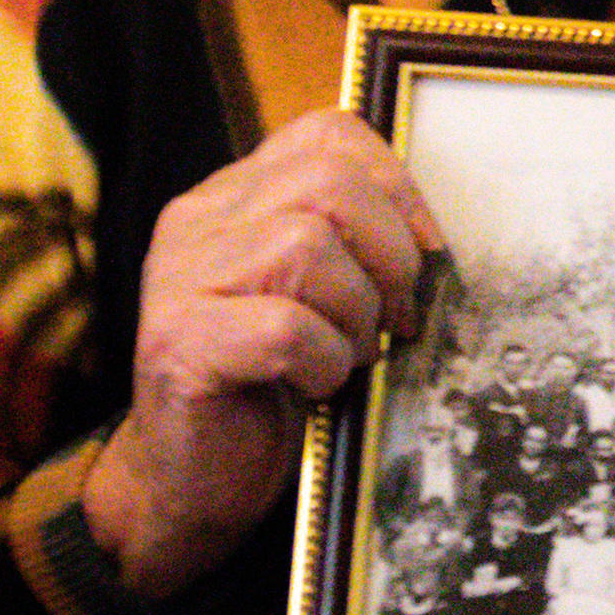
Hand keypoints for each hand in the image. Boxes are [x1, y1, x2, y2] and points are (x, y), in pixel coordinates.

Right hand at [85, 109, 442, 602]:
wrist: (192, 480)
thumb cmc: (269, 385)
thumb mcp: (320, 297)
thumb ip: (354, 248)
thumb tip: (436, 244)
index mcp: (233, 197)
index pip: (328, 134)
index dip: (396, 186)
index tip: (424, 252)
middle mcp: (196, 221)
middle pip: (326, 181)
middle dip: (389, 253)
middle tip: (395, 317)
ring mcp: (178, 279)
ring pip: (305, 245)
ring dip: (355, 311)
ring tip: (346, 354)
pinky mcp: (179, 343)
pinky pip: (286, 326)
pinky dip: (325, 361)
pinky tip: (315, 384)